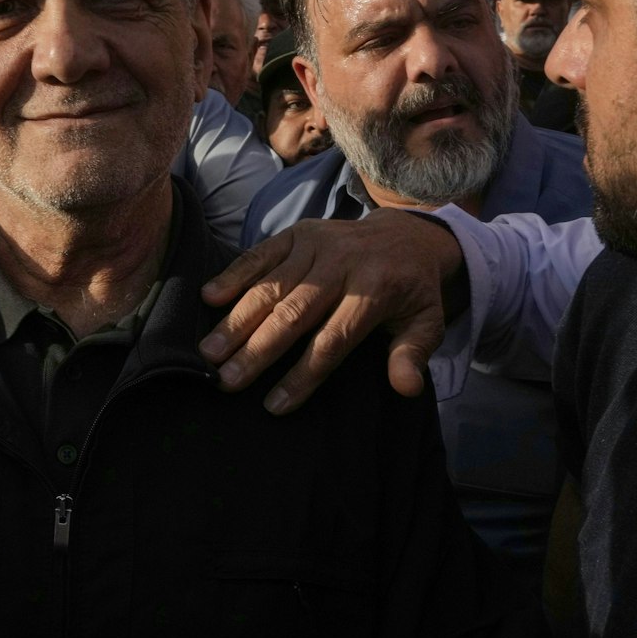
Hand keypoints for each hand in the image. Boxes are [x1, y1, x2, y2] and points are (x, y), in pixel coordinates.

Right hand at [197, 212, 462, 413]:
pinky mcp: (298, 232)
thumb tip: (407, 388)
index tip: (275, 404)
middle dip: (257, 351)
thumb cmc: (412, 290)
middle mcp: (342, 265)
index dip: (303, 374)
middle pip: (294, 313)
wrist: (407, 234)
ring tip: (209, 352)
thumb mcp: (427, 322)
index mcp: (376, 290)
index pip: (333, 340)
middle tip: (226, 382)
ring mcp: (317, 244)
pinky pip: (262, 254)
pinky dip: (234, 274)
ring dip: (237, 320)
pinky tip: (209, 297)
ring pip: (271, 286)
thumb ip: (413, 354)